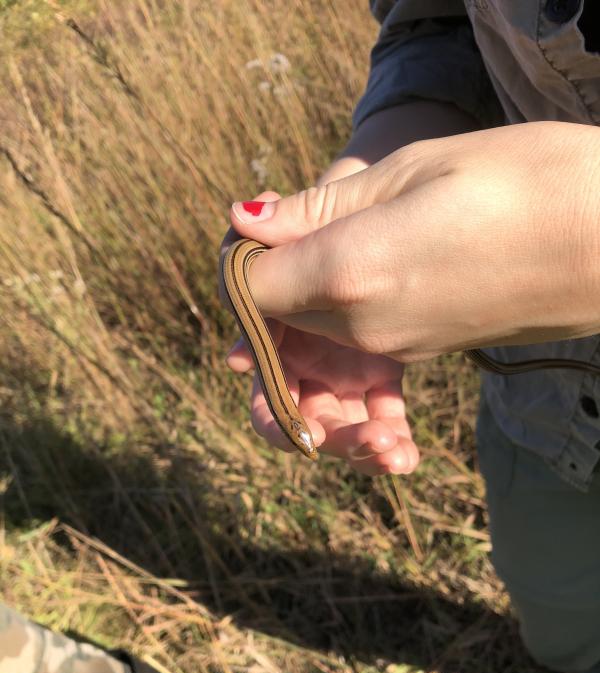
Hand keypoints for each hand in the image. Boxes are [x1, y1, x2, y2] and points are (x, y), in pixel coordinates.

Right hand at [219, 191, 418, 475]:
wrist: (426, 204)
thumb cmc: (379, 197)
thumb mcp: (346, 201)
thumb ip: (298, 219)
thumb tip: (241, 216)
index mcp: (283, 305)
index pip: (258, 355)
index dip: (271, 388)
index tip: (303, 414)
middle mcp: (303, 341)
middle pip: (294, 406)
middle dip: (321, 432)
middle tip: (370, 438)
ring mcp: (339, 360)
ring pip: (336, 419)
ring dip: (357, 443)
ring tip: (394, 451)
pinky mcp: (379, 371)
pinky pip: (378, 413)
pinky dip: (388, 436)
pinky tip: (408, 456)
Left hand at [226, 122, 599, 362]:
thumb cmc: (527, 182)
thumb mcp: (413, 169)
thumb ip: (320, 208)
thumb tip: (245, 222)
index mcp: (347, 274)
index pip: (247, 287)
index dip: (244, 255)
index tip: (268, 219)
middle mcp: (362, 327)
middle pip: (277, 317)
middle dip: (272, 278)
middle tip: (302, 220)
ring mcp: (396, 345)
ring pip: (317, 332)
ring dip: (312, 295)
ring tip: (350, 233)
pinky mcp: (423, 347)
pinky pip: (359, 340)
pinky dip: (351, 312)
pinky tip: (383, 263)